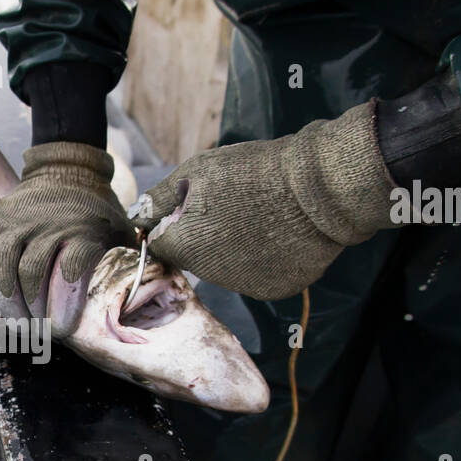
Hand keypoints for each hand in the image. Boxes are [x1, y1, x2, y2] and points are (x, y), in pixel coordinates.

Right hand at [0, 141, 130, 330]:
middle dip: (33, 309)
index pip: (72, 266)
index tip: (62, 330)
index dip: (64, 302)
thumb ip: (133, 263)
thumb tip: (145, 301)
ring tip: (15, 323)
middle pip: (33, 269)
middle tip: (37, 332)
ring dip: (7, 298)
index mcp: (84, 229)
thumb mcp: (122, 234)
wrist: (68, 174)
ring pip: (4, 261)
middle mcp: (49, 222)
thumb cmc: (98, 218)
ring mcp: (19, 219)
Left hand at [131, 100, 395, 299]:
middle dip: (203, 235)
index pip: (160, 245)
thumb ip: (160, 197)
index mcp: (185, 248)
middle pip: (196, 258)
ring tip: (259, 215)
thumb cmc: (255, 172)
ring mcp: (246, 287)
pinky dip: (265, 258)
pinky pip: (261, 275)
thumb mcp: (196, 171)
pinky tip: (278, 232)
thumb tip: (140, 216)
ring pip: (228, 269)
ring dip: (234, 249)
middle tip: (232, 204)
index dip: (171, 224)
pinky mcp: (276, 290)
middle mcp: (211, 277)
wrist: (320, 188)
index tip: (190, 206)